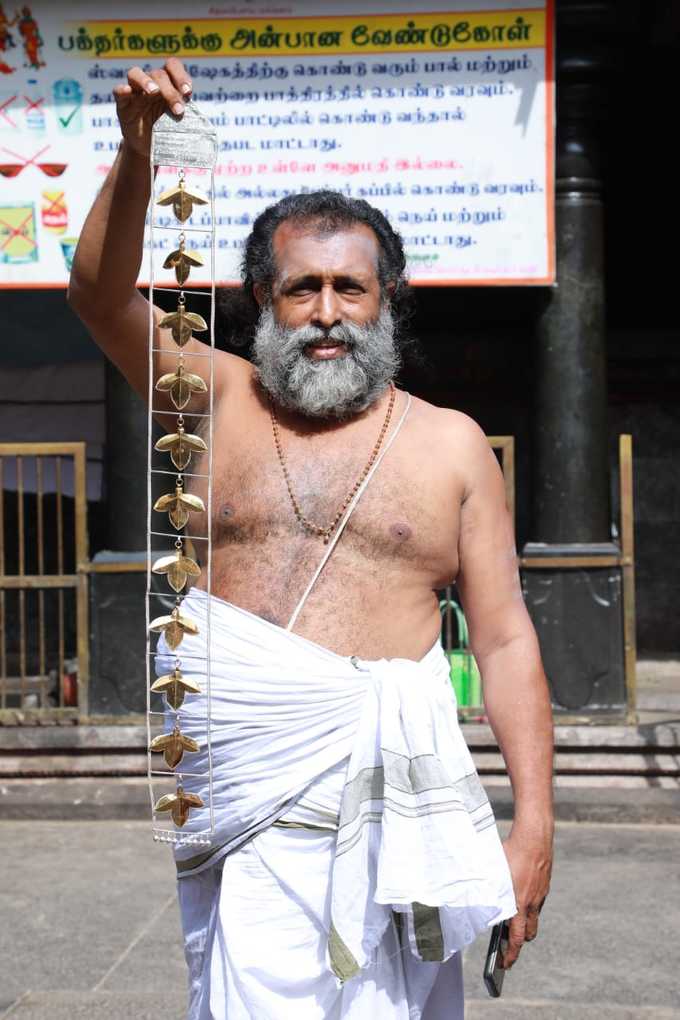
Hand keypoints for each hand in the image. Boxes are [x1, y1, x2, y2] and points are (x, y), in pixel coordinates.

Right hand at [113, 58, 192, 158]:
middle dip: (170, 91)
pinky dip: (123, 89)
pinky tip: (128, 92)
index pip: (173, 66)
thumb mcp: (178, 123)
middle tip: (178, 110)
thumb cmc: (166, 131)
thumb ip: (187, 117)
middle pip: (159, 75)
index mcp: (167, 84)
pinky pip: (119, 90)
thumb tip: (202, 126)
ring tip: (153, 92)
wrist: (149, 147)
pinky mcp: (122, 103)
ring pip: (135, 74)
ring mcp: (135, 92)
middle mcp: (151, 83)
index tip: (188, 92)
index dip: (181, 75)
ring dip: (146, 81)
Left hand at [501, 822, 552, 967]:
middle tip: (508, 943)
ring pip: (533, 917)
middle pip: (528, 933)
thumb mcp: (497, 873)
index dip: (511, 954)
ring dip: (524, 922)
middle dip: (519, 941)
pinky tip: (519, 895)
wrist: (534, 836)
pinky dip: (528, 905)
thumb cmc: (511, 852)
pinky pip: (537, 902)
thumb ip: (494, 891)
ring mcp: (541, 894)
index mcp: (519, 903)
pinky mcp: (544, 885)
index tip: (505, 964)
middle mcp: (532, 902)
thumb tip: (484, 901)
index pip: (517, 938)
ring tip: (512, 920)